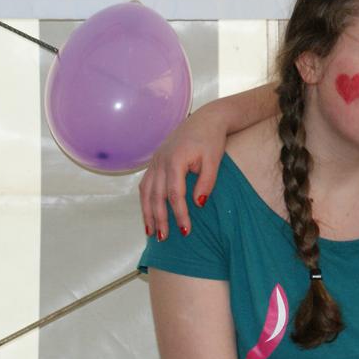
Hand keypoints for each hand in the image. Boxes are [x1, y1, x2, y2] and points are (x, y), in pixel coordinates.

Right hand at [138, 109, 226, 238]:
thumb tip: (198, 204)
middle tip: (163, 239)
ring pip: (146, 191)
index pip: (175, 195)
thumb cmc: (211, 140)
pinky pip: (145, 184)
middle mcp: (160, 162)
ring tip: (150, 232)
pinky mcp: (155, 162)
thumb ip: (206, 182)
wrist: (205, 120)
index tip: (186, 231)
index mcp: (175, 161)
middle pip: (156, 196)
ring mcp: (155, 161)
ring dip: (147, 213)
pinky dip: (145, 200)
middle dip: (159, 219)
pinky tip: (148, 214)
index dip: (180, 214)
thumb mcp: (214, 161)